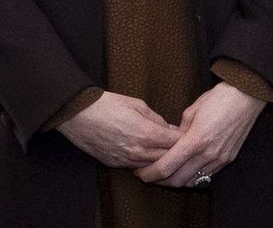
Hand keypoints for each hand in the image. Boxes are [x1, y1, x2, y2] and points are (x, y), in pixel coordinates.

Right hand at [56, 91, 181, 167]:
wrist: (80, 115)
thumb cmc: (109, 105)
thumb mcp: (139, 105)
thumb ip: (156, 118)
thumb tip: (168, 128)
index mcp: (146, 133)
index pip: (174, 143)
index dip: (185, 138)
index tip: (192, 133)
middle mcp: (137, 151)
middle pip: (166, 158)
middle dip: (177, 151)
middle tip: (185, 144)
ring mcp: (125, 160)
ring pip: (151, 166)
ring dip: (162, 159)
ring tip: (170, 151)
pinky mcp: (114, 164)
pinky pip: (136, 167)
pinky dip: (146, 163)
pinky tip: (151, 155)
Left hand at [134, 82, 265, 187]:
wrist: (248, 94)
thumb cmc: (221, 97)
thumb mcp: (193, 110)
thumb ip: (179, 130)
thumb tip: (172, 140)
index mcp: (196, 139)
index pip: (165, 167)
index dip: (149, 174)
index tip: (140, 172)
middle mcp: (208, 153)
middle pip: (176, 180)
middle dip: (159, 180)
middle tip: (150, 173)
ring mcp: (219, 158)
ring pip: (191, 181)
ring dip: (177, 179)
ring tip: (169, 171)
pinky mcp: (228, 158)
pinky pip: (206, 175)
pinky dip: (194, 175)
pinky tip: (188, 167)